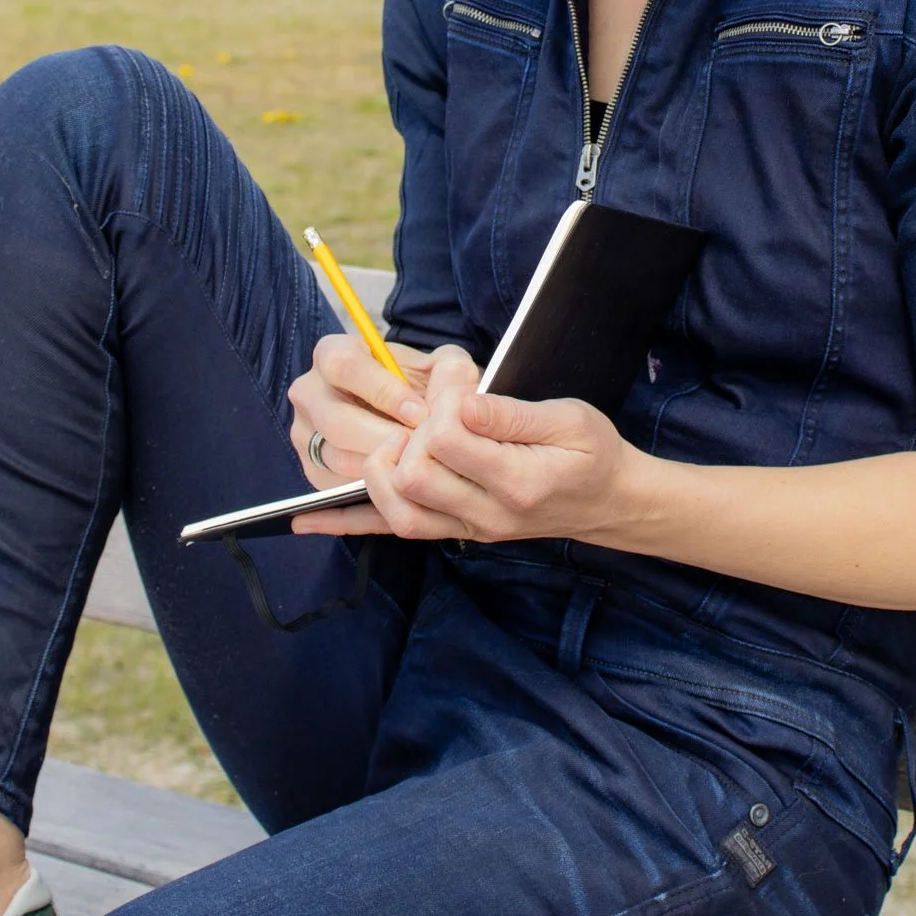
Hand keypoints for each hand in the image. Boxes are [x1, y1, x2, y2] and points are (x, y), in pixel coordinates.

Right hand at [287, 334, 473, 486]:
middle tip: (422, 450)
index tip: (419, 413)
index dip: (385, 391)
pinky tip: (403, 483)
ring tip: (418, 466)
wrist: (398, 415)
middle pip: (337, 421)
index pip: (345, 367)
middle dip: (386, 438)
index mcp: (331, 353)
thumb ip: (449, 370)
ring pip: (338, 458)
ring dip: (382, 466)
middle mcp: (308, 391)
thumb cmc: (415, 386)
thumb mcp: (435, 366)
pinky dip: (373, 488)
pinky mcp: (312, 470)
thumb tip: (454, 394)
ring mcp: (304, 433)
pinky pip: (338, 486)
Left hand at [293, 355, 635, 544]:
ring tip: (392, 438)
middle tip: (430, 408)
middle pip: (414, 478)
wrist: (609, 502)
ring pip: (398, 511)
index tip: (456, 381)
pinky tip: (306, 517)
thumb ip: (511, 413)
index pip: (448, 441)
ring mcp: (469, 529)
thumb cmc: (593, 452)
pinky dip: (347, 522)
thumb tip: (459, 402)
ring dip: (380, 470)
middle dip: (409, 432)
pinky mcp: (455, 532)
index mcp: (520, 480)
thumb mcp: (570, 419)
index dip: (440, 403)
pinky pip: (393, 533)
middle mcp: (489, 514)